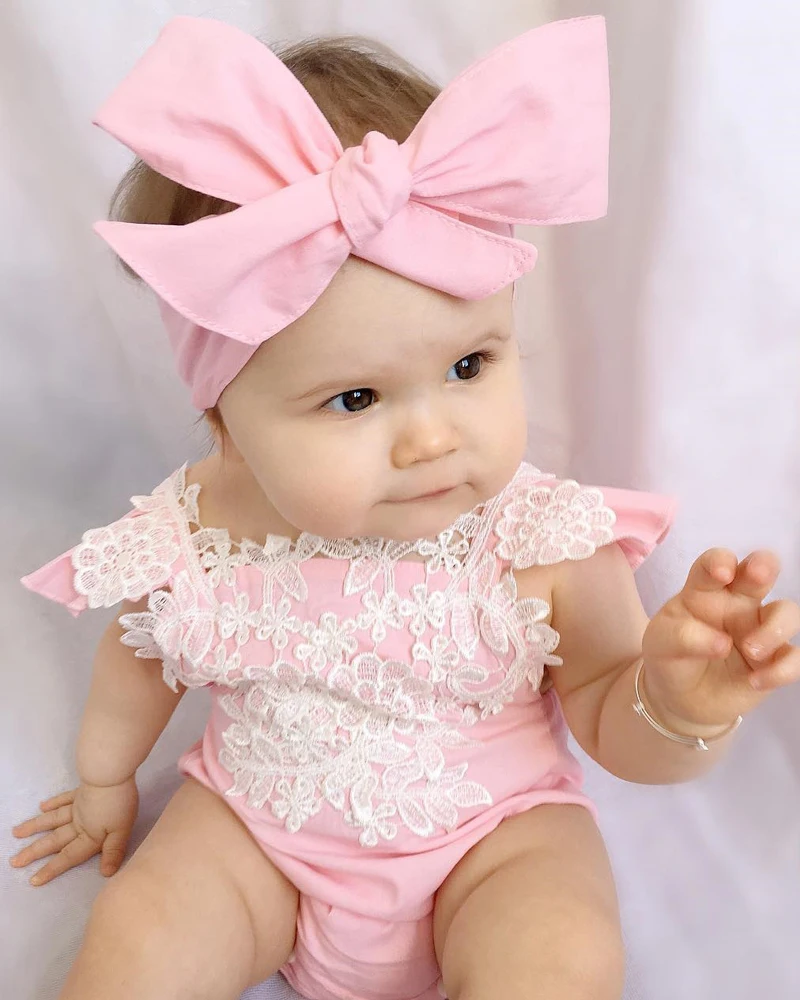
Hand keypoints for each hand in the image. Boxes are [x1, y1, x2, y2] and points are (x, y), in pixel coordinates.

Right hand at [10, 777, 137, 885]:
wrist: (111, 774)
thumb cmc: (119, 803)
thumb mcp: (122, 830)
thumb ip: (113, 851)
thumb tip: (105, 873)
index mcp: (88, 835)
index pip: (69, 856)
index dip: (52, 869)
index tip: (33, 881)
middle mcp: (78, 823)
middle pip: (54, 840)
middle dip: (34, 852)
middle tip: (14, 861)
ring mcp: (77, 805)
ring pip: (52, 820)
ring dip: (35, 827)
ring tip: (16, 833)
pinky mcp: (81, 791)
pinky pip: (63, 799)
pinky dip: (52, 803)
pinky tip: (42, 806)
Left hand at [642, 549, 799, 730]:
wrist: (678, 698)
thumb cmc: (669, 658)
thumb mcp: (660, 644)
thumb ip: (683, 637)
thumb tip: (722, 643)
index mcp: (705, 590)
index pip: (714, 563)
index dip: (720, 560)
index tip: (720, 573)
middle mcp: (737, 603)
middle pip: (762, 570)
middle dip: (765, 565)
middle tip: (758, 575)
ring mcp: (759, 629)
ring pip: (788, 612)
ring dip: (775, 628)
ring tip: (750, 651)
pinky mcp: (774, 660)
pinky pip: (795, 657)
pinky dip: (782, 670)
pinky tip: (755, 682)